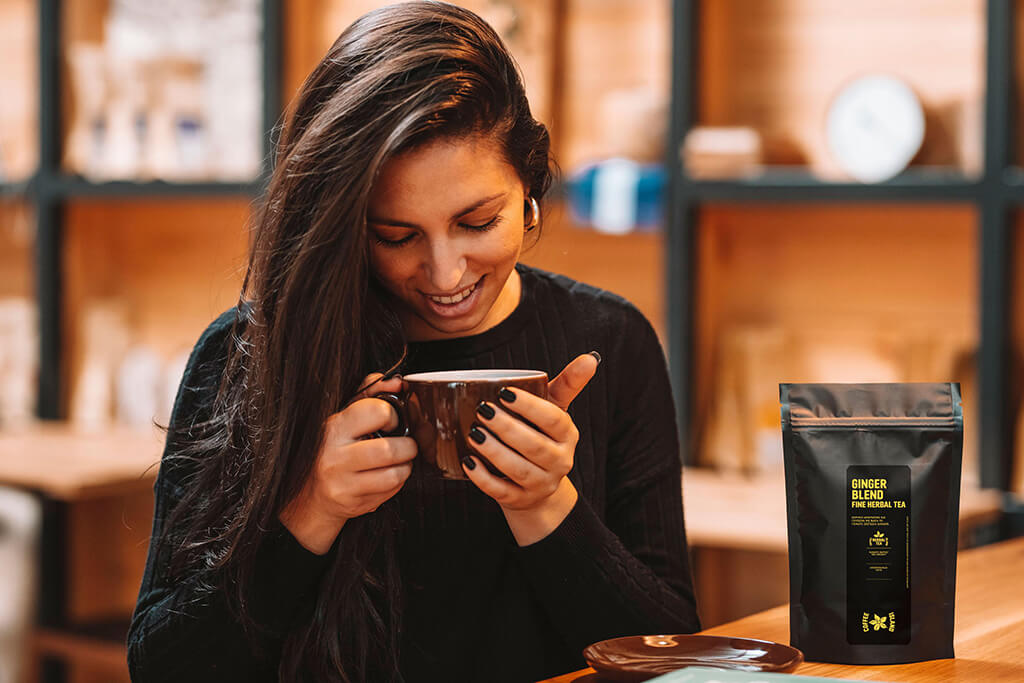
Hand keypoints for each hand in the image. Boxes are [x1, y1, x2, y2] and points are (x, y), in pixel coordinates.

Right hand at [279, 372, 416, 553]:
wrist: (312, 494)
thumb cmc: (333, 449)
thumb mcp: (345, 416)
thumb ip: (371, 392)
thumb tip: (397, 382)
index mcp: (334, 427)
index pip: (376, 411)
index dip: (391, 415)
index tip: (389, 421)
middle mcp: (335, 455)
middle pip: (390, 449)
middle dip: (407, 446)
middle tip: (402, 445)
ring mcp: (343, 482)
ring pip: (395, 473)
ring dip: (405, 466)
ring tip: (396, 461)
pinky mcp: (353, 502)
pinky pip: (391, 490)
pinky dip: (397, 482)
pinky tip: (386, 476)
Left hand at [462, 353, 599, 544]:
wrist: (539, 485)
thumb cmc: (542, 435)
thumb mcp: (555, 409)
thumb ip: (568, 383)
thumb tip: (591, 358)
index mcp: (567, 435)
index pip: (553, 419)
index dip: (529, 406)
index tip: (503, 392)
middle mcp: (560, 461)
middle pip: (535, 446)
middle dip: (507, 428)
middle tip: (482, 410)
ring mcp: (541, 484)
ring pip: (519, 470)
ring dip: (494, 452)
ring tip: (473, 433)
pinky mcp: (521, 501)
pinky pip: (502, 492)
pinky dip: (483, 478)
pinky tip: (468, 462)